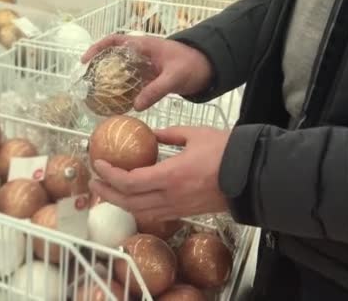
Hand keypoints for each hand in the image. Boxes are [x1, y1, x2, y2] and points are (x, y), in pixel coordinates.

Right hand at [81, 34, 212, 110]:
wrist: (210, 68)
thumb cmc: (193, 64)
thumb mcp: (174, 77)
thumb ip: (156, 91)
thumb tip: (136, 106)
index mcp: (144, 46)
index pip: (114, 41)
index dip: (97, 48)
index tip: (85, 61)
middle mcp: (140, 54)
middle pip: (112, 57)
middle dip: (98, 68)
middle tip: (86, 83)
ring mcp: (144, 67)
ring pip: (120, 72)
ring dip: (109, 82)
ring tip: (96, 95)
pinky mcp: (149, 78)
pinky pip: (131, 84)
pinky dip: (122, 93)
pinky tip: (117, 105)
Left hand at [89, 126, 230, 220]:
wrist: (254, 176)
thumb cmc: (226, 152)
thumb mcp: (195, 134)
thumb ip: (169, 134)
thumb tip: (151, 134)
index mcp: (170, 176)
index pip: (130, 181)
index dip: (110, 175)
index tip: (98, 164)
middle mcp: (170, 197)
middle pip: (129, 202)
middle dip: (106, 194)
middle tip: (93, 182)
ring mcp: (177, 208)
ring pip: (140, 212)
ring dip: (119, 202)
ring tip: (106, 191)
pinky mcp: (184, 212)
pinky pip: (153, 213)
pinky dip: (136, 206)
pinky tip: (130, 197)